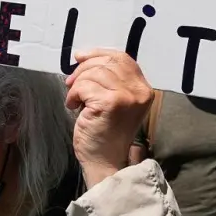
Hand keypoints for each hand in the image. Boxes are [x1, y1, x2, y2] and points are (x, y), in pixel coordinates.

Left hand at [64, 49, 152, 187]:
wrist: (105, 162)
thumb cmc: (105, 132)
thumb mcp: (115, 101)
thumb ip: (110, 80)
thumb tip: (84, 57)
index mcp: (143, 89)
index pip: (122, 58)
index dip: (99, 53)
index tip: (81, 57)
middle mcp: (140, 91)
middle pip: (107, 62)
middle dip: (83, 69)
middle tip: (71, 83)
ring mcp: (127, 97)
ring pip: (94, 73)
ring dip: (77, 84)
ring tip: (76, 100)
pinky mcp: (111, 103)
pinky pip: (84, 86)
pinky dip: (74, 94)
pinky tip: (74, 106)